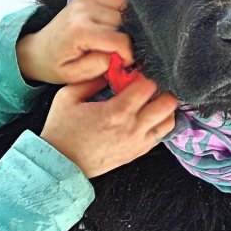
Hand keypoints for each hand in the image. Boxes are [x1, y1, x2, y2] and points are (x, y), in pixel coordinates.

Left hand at [16, 0, 132, 84]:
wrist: (38, 49)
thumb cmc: (56, 65)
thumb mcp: (74, 75)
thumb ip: (100, 66)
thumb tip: (120, 55)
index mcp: (80, 30)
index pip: (121, 40)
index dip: (128, 55)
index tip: (124, 64)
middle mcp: (85, 9)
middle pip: (125, 23)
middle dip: (128, 40)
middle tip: (119, 54)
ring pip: (125, 8)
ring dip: (127, 25)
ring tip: (116, 39)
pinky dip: (122, 11)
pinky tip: (116, 25)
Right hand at [41, 75, 177, 177]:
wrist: (60, 164)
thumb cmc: (62, 129)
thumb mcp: (68, 96)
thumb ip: (91, 79)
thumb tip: (110, 67)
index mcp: (116, 111)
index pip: (147, 86)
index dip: (144, 75)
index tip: (135, 73)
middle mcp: (133, 127)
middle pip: (167, 103)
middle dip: (160, 89)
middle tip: (147, 86)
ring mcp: (138, 142)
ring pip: (169, 120)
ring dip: (164, 107)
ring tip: (150, 101)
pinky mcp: (138, 152)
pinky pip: (161, 135)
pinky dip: (160, 123)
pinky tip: (148, 117)